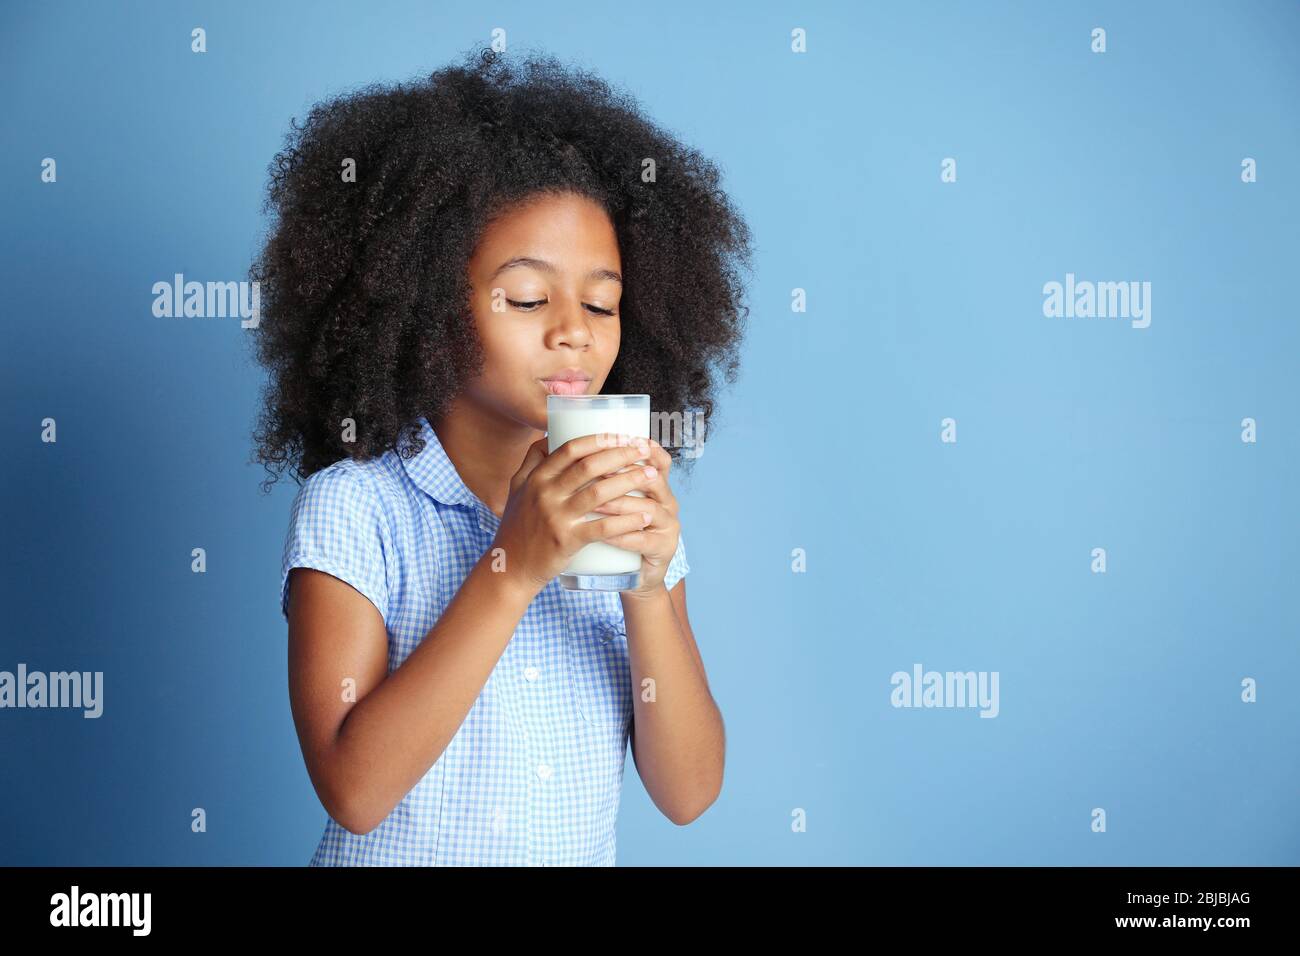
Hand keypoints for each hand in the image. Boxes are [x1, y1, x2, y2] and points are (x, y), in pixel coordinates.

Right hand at [492, 432, 662, 593]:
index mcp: (537, 477)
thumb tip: (549, 435)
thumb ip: (531, 461)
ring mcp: (556, 517)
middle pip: (590, 466)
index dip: (600, 439)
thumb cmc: (517, 526)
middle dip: (622, 454)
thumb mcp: (516, 488)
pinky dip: (626, 521)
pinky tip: (645, 515)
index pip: (571, 448)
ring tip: (652, 475)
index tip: (624, 435)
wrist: (510, 567)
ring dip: (630, 481)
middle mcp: (545, 493)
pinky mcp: (567, 541)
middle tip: (644, 449)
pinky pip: (602, 528)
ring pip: (600, 493)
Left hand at [588, 437, 680, 597]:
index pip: (659, 460)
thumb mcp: (615, 501)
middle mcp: (668, 501)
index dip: (642, 449)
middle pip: (653, 480)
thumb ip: (600, 475)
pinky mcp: (664, 549)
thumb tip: (558, 446)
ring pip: (647, 509)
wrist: (635, 572)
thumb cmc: (618, 530)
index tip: (615, 443)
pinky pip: (643, 540)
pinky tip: (604, 535)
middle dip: (622, 475)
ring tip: (593, 505)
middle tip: (595, 474)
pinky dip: (622, 536)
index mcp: (658, 485)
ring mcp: (669, 526)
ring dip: (619, 505)